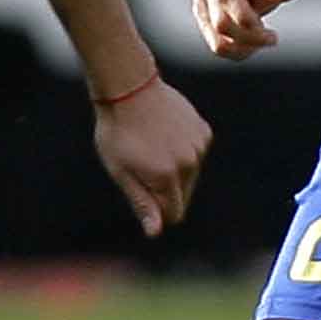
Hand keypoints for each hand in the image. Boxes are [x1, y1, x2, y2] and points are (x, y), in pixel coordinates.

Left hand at [92, 81, 212, 237]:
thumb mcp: (121, 171)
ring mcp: (199, 145)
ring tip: (151, 145)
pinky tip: (164, 134)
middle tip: (141, 163)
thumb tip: (156, 232)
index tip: (140, 189)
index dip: (156, 209)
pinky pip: (195, 153)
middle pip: (183, 195)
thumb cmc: (117, 132)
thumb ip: (142, 202)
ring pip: (190, 174)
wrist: (129, 87)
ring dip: (174, 168)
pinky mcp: (203, 130)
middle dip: (164, 189)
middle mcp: (189, 163)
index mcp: (167, 177)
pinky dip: (183, 149)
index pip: (174, 214)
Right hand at [194, 0, 305, 58]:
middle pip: (221, 22)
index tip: (271, 33)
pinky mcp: (204, 14)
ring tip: (264, 40)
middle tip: (273, 37)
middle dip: (250, 37)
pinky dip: (237, 50)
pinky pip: (216, 43)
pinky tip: (254, 43)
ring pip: (216, 39)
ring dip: (244, 48)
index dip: (246, 20)